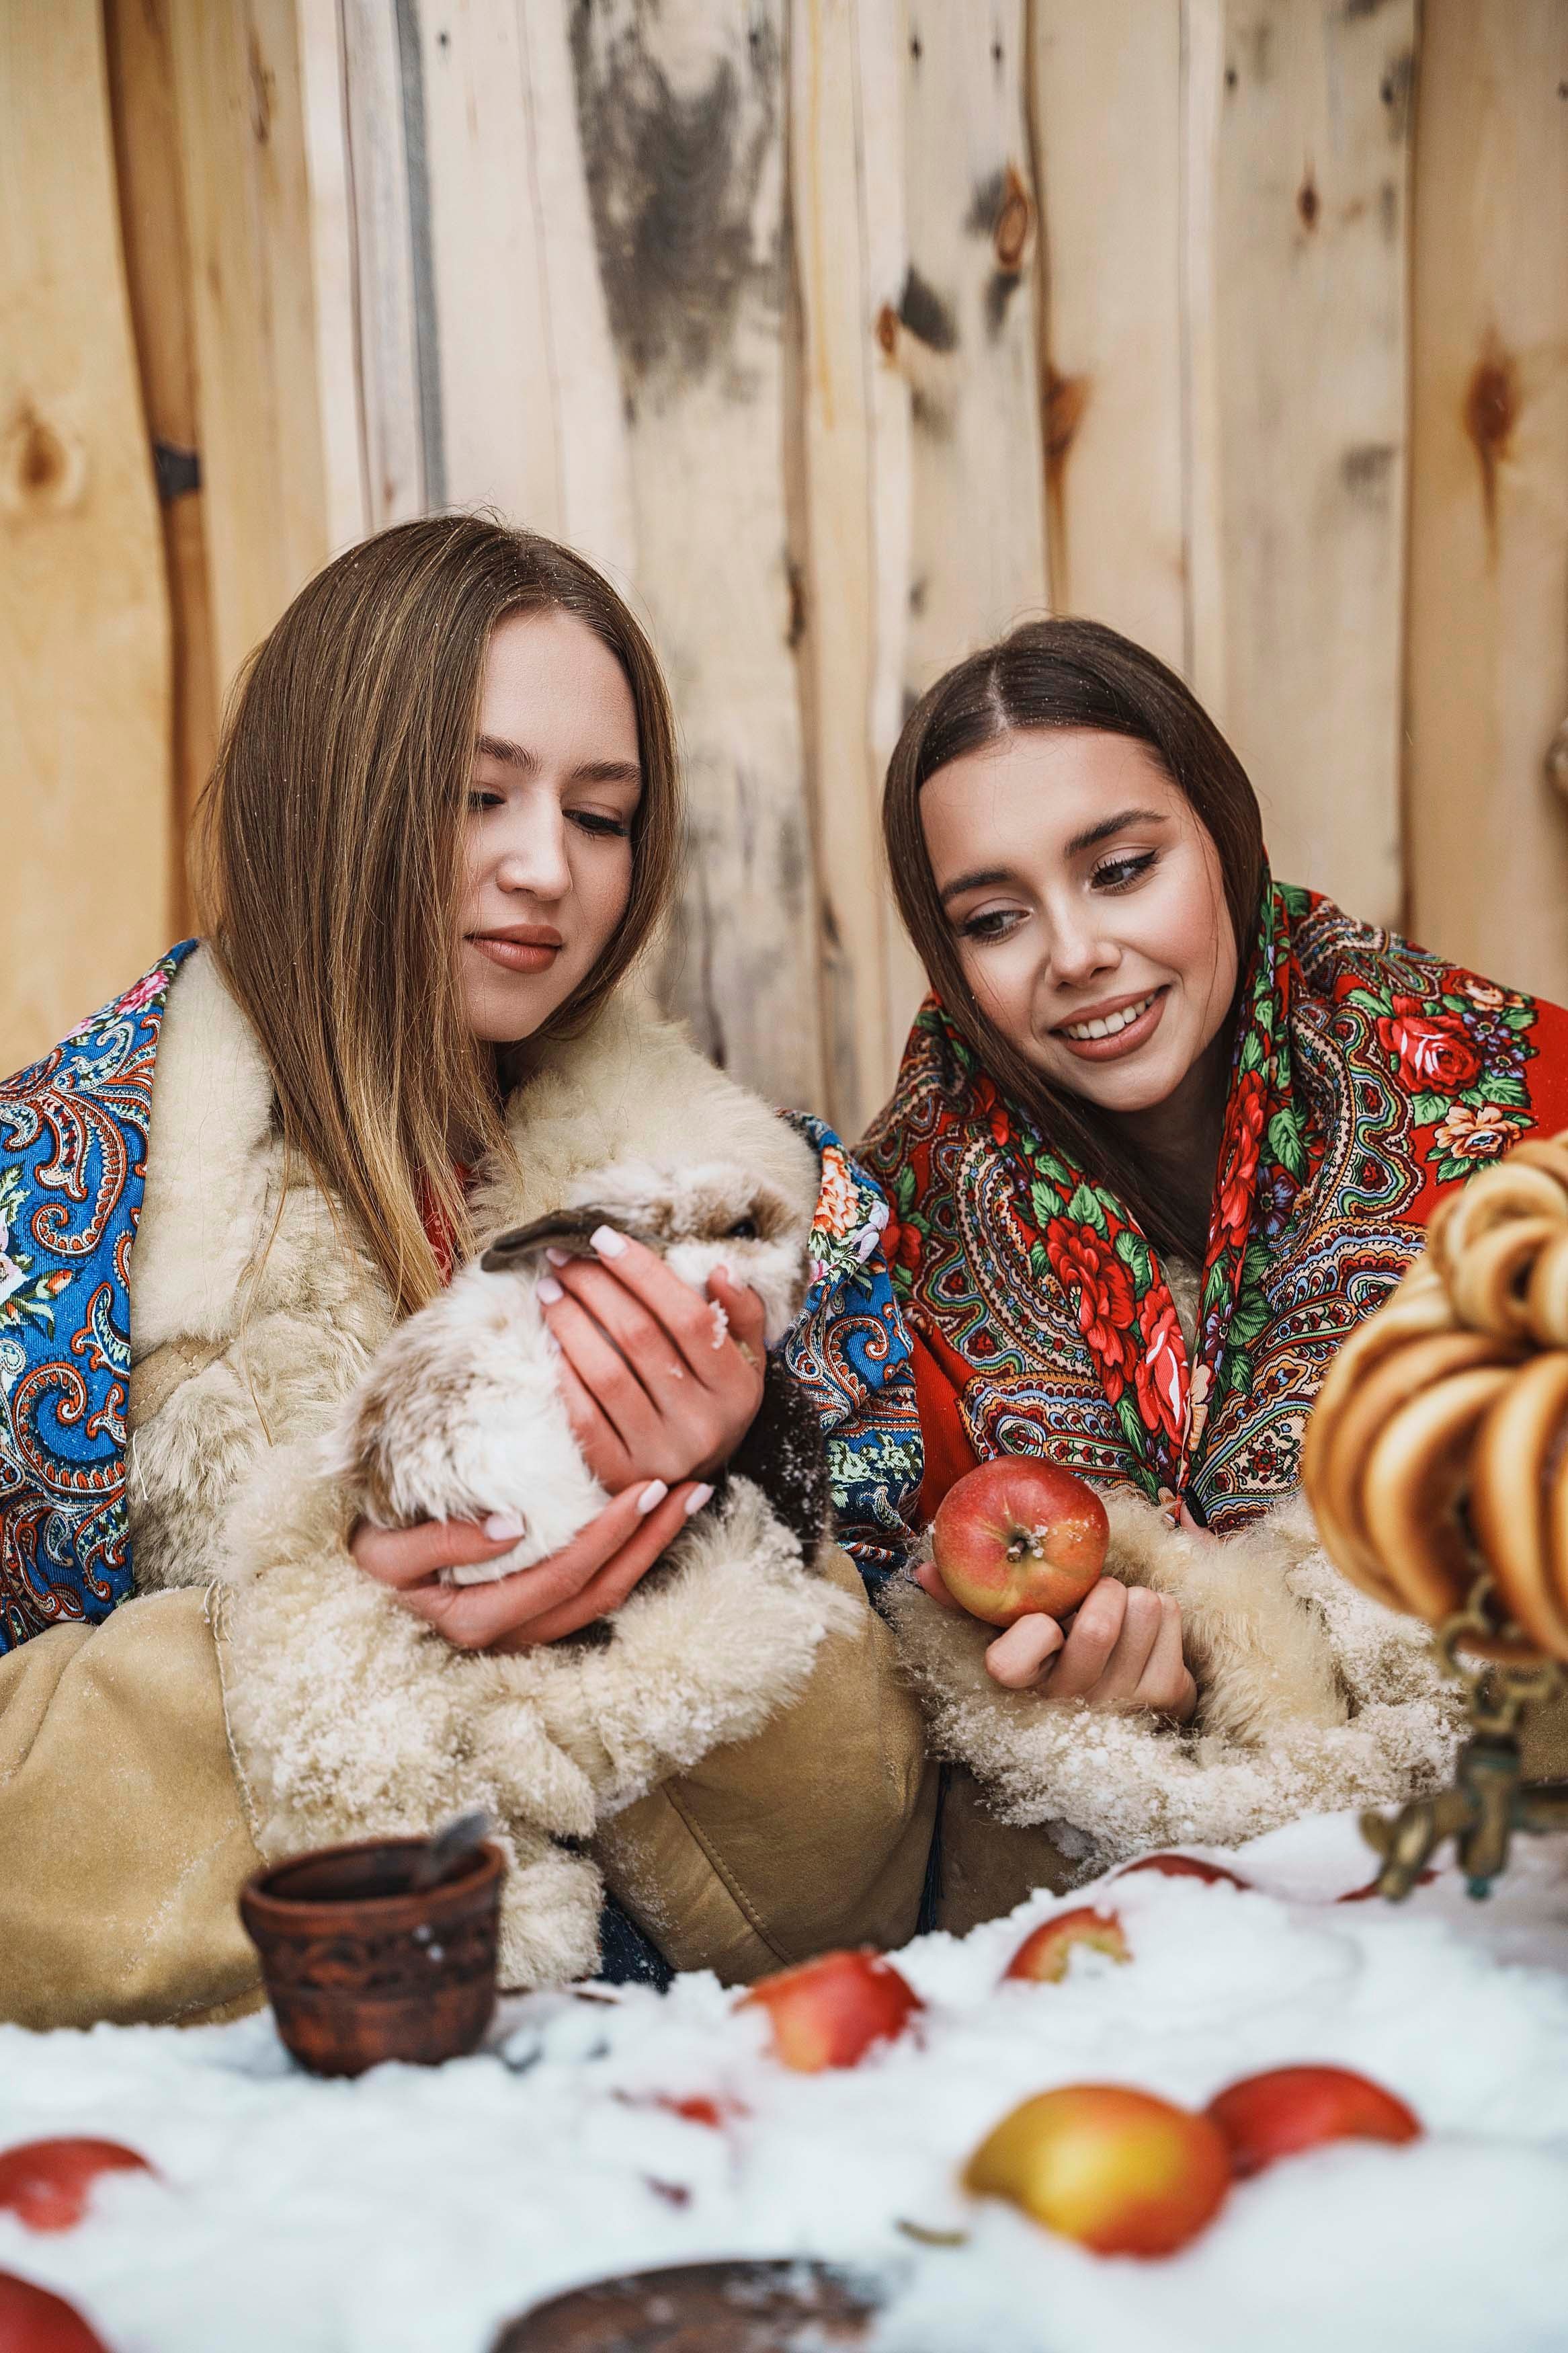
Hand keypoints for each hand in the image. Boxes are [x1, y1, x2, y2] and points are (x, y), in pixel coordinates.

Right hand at [350, 1478, 709, 1651]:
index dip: (612, 1534)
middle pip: (602, 1591)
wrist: (345, 1595)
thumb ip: (440, 1544)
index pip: (566, 1575)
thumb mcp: (382, 1555)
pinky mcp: (532, 1621)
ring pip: (605, 1597)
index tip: (648, 1487)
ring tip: (687, 1500)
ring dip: (651, 1550)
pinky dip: (627, 1558)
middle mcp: (512, 1639)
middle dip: (652, 1541)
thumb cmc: (360, 1569)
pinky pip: (592, 1595)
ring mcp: (526, 1634)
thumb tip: (511, 1523)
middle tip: (693, 1486)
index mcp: (480, 1623)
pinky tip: (650, 1523)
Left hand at [536, 1227, 766, 1489]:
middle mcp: (702, 1423)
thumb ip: (742, 1315)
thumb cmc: (715, 1405)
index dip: (643, 1272)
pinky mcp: (621, 1475)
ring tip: (549, 1291)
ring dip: (570, 1323)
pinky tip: (549, 1344)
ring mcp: (660, 1454)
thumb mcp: (747, 1363)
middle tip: (564, 1258)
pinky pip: (583, 1418)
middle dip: (596, 1287)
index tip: (603, 1238)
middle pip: (640, 1337)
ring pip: (607, 1374)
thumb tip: (721, 1269)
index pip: (689, 1316)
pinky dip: (563, 1375)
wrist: (691, 1484)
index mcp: (736, 1388)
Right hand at [913, 1563, 1196, 1720]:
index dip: (1035, 1630)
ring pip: (1143, 1607)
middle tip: (1094, 1599)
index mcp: (1022, 1692)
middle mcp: (1074, 1705)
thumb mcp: (1002, 1633)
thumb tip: (925, 1570)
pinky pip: (1170, 1614)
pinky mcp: (1169, 1696)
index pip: (1011, 1664)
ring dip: (1132, 1598)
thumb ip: (962, 1601)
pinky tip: (1143, 1633)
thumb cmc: (1049, 1660)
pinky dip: (1159, 1610)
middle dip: (1101, 1591)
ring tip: (1120, 1617)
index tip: (1045, 1624)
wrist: (1114, 1717)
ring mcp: (1126, 1703)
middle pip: (1100, 1624)